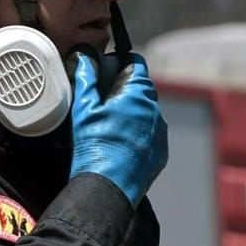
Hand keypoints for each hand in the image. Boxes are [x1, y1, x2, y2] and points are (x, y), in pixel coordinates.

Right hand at [68, 50, 167, 206]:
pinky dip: (139, 135)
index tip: (111, 70)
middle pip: (142, 89)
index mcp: (137, 94)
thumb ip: (85, 79)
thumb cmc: (94, 147)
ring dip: (134, 114)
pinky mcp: (161, 151)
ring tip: (111, 129)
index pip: (136, 64)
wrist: (108, 187)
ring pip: (147, 113)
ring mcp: (160, 132)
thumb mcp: (83, 109)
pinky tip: (120, 145)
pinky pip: (152, 135)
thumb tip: (84, 58)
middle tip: (105, 102)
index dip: (122, 63)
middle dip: (126, 91)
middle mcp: (154, 110)